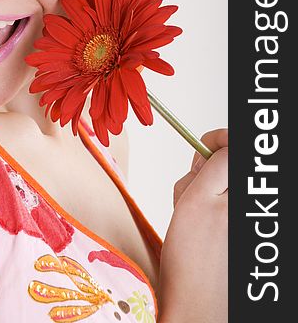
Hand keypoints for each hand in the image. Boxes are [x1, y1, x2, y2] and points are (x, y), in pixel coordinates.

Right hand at [158, 128, 227, 322]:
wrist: (197, 302)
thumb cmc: (191, 259)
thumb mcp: (193, 199)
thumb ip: (211, 166)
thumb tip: (217, 148)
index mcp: (240, 193)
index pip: (235, 144)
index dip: (216, 140)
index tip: (204, 146)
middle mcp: (250, 205)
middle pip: (229, 164)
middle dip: (207, 168)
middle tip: (194, 187)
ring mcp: (245, 221)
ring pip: (224, 185)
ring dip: (205, 190)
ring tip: (194, 214)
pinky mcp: (240, 232)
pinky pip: (225, 206)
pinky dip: (210, 208)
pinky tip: (202, 227)